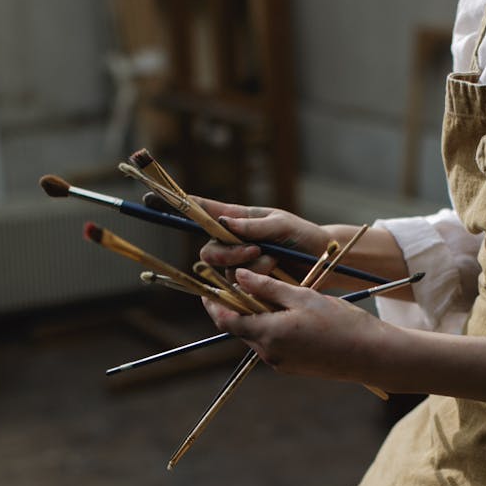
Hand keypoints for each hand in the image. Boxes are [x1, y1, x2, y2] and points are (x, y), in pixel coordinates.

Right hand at [194, 198, 328, 274]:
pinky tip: (273, 272)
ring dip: (250, 266)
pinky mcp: (248, 284)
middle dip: (227, 253)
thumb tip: (225, 223)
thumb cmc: (301, 236)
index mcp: (238, 220)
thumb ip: (254, 225)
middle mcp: (233, 243)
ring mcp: (240, 265)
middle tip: (254, 250)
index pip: (207, 212)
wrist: (320, 262)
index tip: (165, 199)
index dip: (189, 207)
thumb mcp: (281, 224)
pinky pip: (240, 286)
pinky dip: (256, 279)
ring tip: (274, 260)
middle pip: (209, 251)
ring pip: (225, 271)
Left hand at [202, 267, 389, 381]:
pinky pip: (272, 344)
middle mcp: (269, 353)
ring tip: (270, 295)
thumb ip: (267, 286)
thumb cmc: (340, 322)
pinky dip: (271, 328)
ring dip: (256, 317)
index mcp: (268, 334)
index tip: (207, 287)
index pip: (226, 319)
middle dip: (236, 306)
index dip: (213, 302)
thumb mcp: (302, 296)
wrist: (370, 354)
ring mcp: (280, 363)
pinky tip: (289, 314)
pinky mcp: (292, 367)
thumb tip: (239, 277)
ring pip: (257, 335)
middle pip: (239, 327)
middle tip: (241, 283)